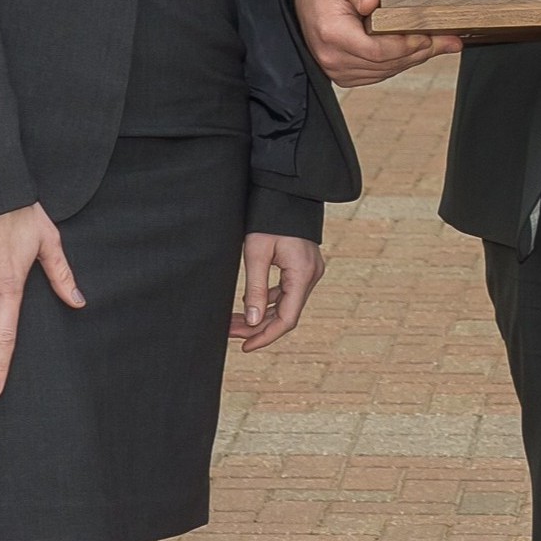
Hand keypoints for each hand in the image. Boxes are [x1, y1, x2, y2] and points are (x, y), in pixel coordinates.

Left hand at [232, 231, 324, 351]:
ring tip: (234, 322)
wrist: (286, 194)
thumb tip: (251, 321)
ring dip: (260, 315)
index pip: (286, 319)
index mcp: (302, 275)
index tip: (245, 346)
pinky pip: (287, 293)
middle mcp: (311, 276)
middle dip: (257, 326)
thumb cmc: (269, 219)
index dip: (265, 336)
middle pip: (285, 314)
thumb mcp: (256, 253)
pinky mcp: (304, 268)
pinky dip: (268, 302)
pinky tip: (248, 305)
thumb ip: (255, 289)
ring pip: (285, 305)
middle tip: (230, 332)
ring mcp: (310, 272)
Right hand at [298, 0, 458, 86]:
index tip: (428, 35)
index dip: (405, 45)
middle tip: (448, 40)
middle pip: (386, 64)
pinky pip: (380, 73)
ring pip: (386, 71)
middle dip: (420, 52)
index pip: (376, 50)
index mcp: (332, 34)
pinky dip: (401, 62)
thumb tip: (372, 2)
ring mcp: (338, 70)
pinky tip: (420, 51)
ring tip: (441, 44)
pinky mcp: (346, 74)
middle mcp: (333, 58)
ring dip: (414, 58)